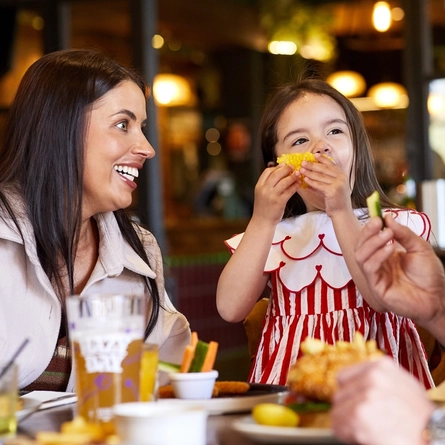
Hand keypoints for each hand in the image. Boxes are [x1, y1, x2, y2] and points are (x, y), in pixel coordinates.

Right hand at [251, 164, 299, 225]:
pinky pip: (289, 191)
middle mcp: (264, 189)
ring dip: (292, 176)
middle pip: (277, 173)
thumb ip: (268, 183)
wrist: (262, 221)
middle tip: (293, 168)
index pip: (268, 171)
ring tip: (298, 174)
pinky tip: (298, 184)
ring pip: (284, 181)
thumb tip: (280, 170)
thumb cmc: (264, 206)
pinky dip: (295, 186)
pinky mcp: (279, 202)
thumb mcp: (261, 193)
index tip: (284, 165)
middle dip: (286, 169)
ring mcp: (272, 195)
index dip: (277, 167)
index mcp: (259, 185)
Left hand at [299, 154, 350, 214]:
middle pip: (324, 168)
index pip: (331, 164)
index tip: (314, 155)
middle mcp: (341, 177)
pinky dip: (311, 182)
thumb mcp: (332, 186)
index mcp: (342, 174)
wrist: (341, 212)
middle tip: (303, 162)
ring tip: (301, 170)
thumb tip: (311, 173)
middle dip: (312, 165)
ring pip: (320, 176)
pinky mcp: (333, 191)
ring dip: (309, 172)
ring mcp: (338, 184)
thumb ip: (325, 179)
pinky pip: (319, 185)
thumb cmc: (335, 200)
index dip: (322, 158)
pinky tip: (305, 180)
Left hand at [331, 356, 434, 444]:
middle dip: (348, 410)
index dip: (348, 393)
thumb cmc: (421, 417)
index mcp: (381, 367)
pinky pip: (339, 426)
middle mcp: (372, 377)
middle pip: (339, 394)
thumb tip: (357, 384)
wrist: (434, 436)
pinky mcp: (359, 415)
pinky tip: (365, 436)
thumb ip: (378, 379)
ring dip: (347, 424)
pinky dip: (348, 435)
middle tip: (365, 421)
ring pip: (337, 411)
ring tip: (368, 429)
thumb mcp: (402, 385)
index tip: (353, 403)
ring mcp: (365, 395)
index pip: (343, 376)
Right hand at [354, 214, 444, 339]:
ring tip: (388, 235)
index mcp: (384, 255)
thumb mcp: (419, 248)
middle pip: (360, 246)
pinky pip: (369, 268)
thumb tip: (388, 217)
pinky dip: (378, 256)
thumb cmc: (429, 276)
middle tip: (378, 223)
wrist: (437, 298)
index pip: (369, 239)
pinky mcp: (376, 287)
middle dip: (367, 232)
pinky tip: (391, 248)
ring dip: (372, 243)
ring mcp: (375, 276)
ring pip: (360, 256)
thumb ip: (404, 233)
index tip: (378, 216)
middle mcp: (377, 264)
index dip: (370, 227)